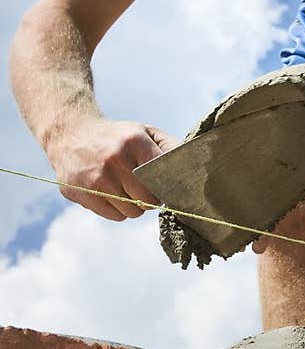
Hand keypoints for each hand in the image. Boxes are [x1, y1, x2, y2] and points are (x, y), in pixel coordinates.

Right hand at [50, 119, 180, 221]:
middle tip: (144, 189)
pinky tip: (110, 193)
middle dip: (151, 198)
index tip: (164, 185)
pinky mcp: (81, 192)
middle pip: (150, 200)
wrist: (70, 134)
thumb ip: (169, 148)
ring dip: (134, 205)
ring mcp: (96, 177)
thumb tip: (191, 167)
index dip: (166, 186)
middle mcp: (115, 159)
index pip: (163, 179)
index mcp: (134, 141)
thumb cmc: (117, 137)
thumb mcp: (143, 132)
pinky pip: (114, 216)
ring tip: (126, 189)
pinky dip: (117, 210)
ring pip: (133, 212)